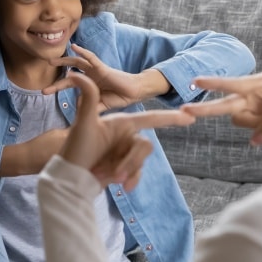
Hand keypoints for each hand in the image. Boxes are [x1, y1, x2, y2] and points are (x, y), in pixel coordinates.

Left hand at [44, 44, 169, 111]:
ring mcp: (95, 70)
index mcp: (88, 83)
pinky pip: (91, 58)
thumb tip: (76, 106)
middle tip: (43, 87)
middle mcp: (90, 75)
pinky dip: (82, 51)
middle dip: (56, 80)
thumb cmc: (119, 97)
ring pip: (76, 62)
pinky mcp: (102, 68)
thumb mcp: (100, 105)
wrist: (135, 93)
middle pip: (69, 73)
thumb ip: (88, 105)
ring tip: (51, 61)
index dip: (57, 86)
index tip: (45, 92)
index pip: (69, 83)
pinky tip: (74, 47)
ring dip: (64, 61)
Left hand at [61, 72, 194, 189]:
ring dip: (127, 170)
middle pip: (145, 146)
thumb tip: (78, 73)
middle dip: (131, 161)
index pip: (150, 118)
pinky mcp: (126, 167)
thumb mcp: (83, 123)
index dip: (170, 117)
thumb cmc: (75, 149)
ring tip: (109, 178)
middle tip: (115, 175)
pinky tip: (122, 187)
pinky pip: (139, 172)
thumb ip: (88, 97)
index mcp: (121, 122)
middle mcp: (127, 135)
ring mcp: (127, 152)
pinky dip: (131, 179)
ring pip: (141, 160)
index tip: (190, 116)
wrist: (71, 178)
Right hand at [180, 72, 261, 149]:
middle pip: (226, 104)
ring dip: (256, 133)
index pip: (233, 84)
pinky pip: (257, 134)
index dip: (213, 84)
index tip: (194, 82)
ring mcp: (260, 109)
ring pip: (243, 124)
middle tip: (184, 112)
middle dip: (207, 110)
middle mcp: (256, 95)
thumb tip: (255, 141)